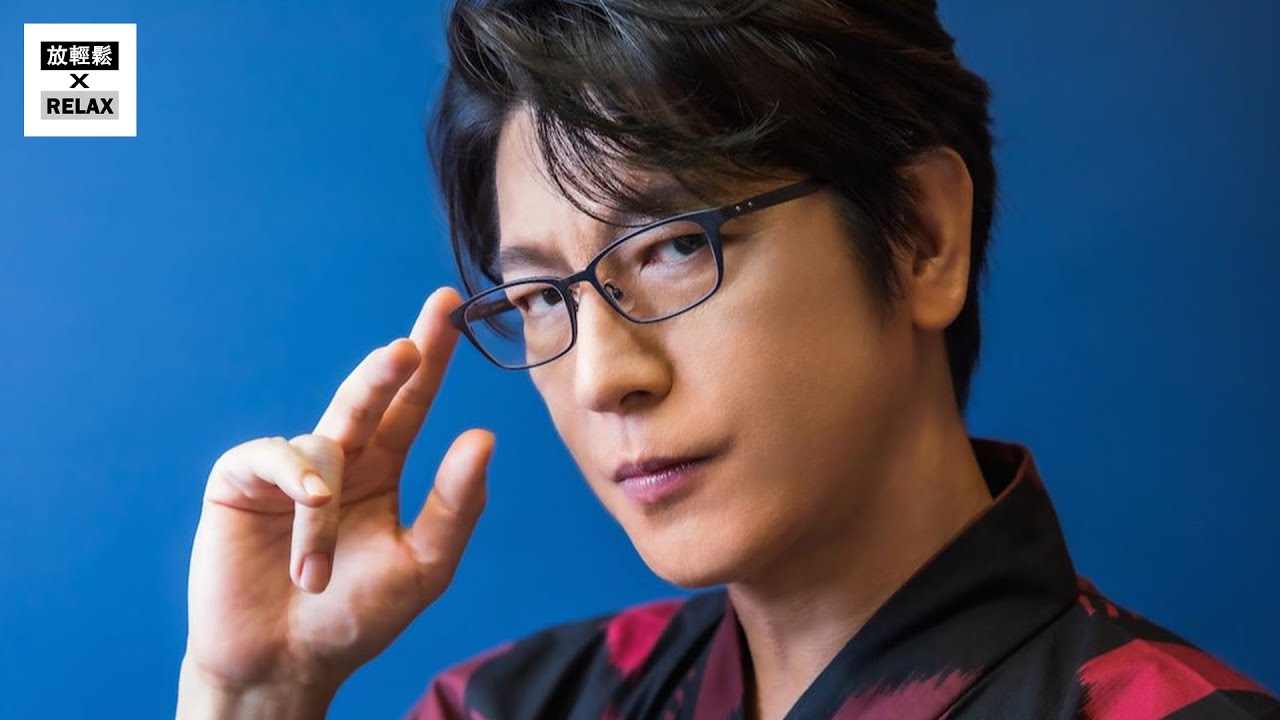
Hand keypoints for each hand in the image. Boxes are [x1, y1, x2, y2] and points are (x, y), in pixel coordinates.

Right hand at [179, 287, 492, 713]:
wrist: (284, 664)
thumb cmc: (356, 617)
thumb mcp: (423, 565)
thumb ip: (455, 504)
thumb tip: (484, 435)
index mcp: (384, 469)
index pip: (412, 402)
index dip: (430, 356)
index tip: (449, 304)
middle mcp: (340, 458)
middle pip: (369, 395)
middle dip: (388, 367)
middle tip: (409, 347)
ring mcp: (289, 467)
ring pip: (322, 447)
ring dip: (324, 509)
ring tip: (313, 574)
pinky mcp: (241, 479)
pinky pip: (272, 455)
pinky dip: (293, 480)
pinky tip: (304, 509)